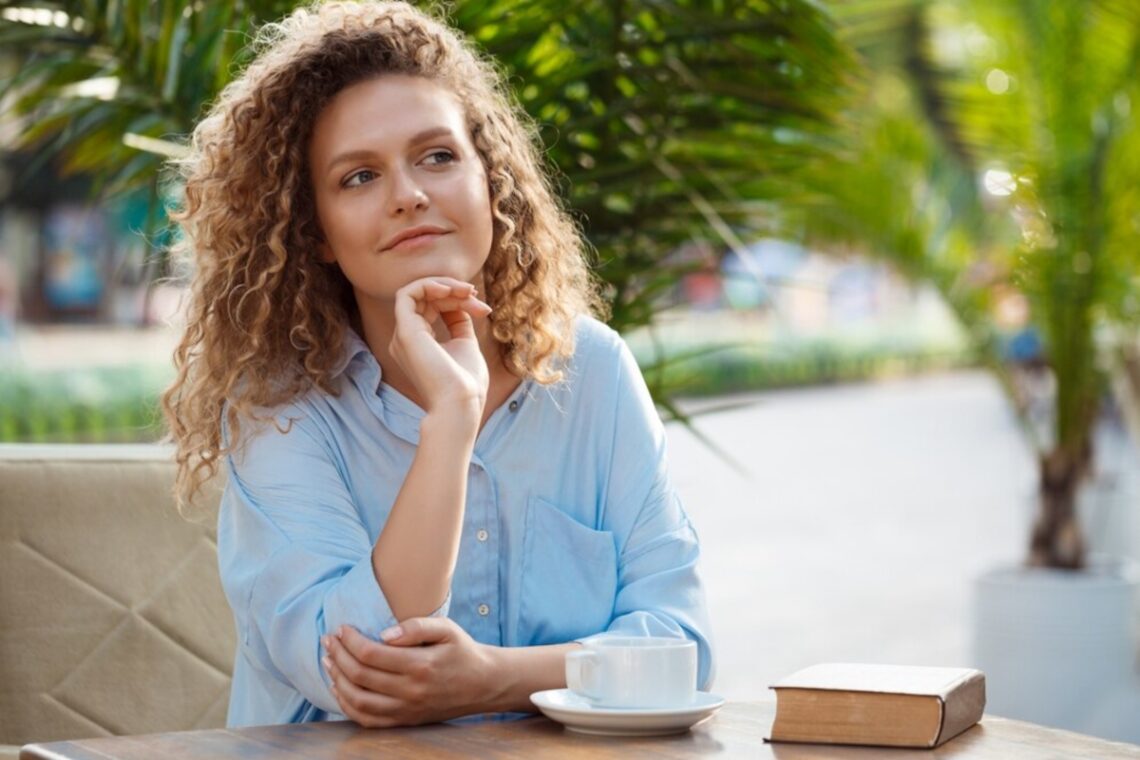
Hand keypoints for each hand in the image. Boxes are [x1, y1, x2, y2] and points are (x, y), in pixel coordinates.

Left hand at [321, 617, 502, 726]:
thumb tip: (384, 634)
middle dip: (338, 655)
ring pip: (358, 700)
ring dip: (336, 680)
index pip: (371, 654)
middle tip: (328, 640)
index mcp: (420, 665)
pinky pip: (367, 720)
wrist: (483, 684)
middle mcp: (411, 691)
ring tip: (328, 661)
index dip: (350, 640)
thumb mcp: (447, 628)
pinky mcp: (405, 721)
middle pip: (360, 675)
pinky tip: (339, 689)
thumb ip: (416, 626)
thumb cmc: (462, 651)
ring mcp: (406, 710)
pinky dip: (347, 706)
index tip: (341, 628)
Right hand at [389, 277, 491, 417]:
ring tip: (467, 291)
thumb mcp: (465, 345)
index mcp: (418, 344)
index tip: (483, 308)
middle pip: (425, 298)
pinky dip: (429, 285)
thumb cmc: (466, 384)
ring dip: (444, 286)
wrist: (461, 404)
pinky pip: (407, 294)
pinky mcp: (405, 332)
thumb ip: (459, 323)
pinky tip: (450, 290)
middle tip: (475, 296)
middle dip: (454, 291)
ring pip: (416, 292)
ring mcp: (403, 335)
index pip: (433, 308)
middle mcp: (406, 339)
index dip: (457, 300)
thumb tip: (463, 302)